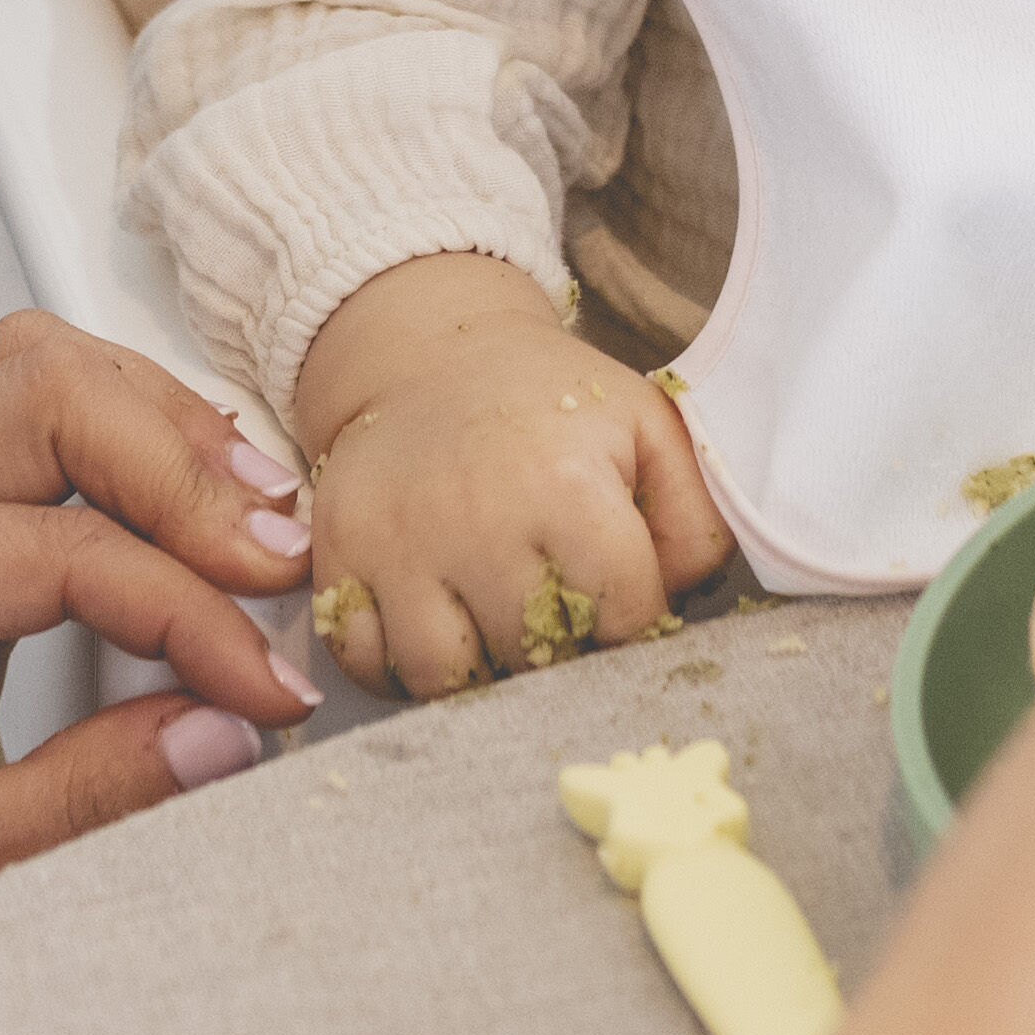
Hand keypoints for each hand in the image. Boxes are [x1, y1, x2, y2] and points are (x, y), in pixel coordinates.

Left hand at [0, 313, 317, 1034]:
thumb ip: (75, 806)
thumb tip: (222, 734)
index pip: (56, 547)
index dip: (186, 608)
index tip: (265, 688)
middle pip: (47, 393)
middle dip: (185, 473)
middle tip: (281, 573)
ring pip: (51, 381)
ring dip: (168, 444)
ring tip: (258, 536)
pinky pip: (53, 443)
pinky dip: (142, 468)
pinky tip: (202, 534)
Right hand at [290, 254, 730, 698]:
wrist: (430, 355)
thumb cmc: (550, 406)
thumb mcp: (648, 430)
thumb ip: (695, 519)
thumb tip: (686, 604)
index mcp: (565, 483)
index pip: (623, 619)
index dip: (631, 621)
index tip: (617, 598)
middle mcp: (475, 519)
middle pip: (537, 658)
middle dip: (561, 651)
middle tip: (560, 612)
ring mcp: (397, 543)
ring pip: (447, 679)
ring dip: (482, 671)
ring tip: (498, 625)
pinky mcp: (339, 556)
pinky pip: (368, 665)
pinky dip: (401, 668)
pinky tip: (437, 625)